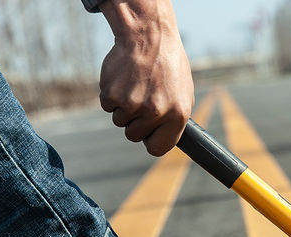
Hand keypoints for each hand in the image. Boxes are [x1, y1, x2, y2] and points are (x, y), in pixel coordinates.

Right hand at [99, 0, 193, 155]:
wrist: (149, 34)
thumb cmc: (168, 65)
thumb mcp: (183, 95)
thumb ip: (174, 121)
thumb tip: (164, 140)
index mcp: (177, 115)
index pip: (157, 148)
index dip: (151, 140)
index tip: (149, 132)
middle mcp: (156, 112)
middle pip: (134, 136)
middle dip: (135, 122)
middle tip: (142, 99)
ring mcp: (133, 104)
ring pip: (120, 121)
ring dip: (124, 107)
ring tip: (136, 85)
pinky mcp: (112, 94)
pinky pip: (107, 107)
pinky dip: (112, 95)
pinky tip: (124, 79)